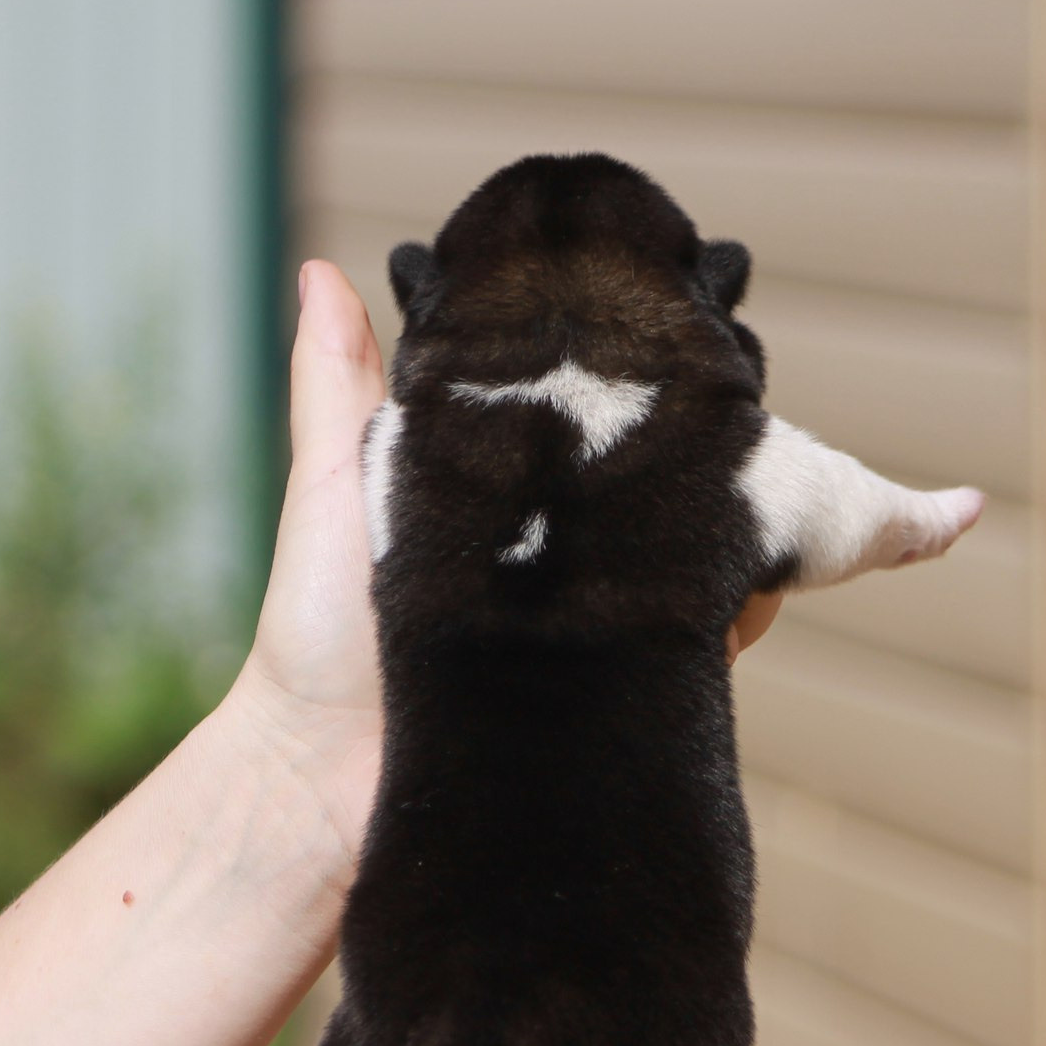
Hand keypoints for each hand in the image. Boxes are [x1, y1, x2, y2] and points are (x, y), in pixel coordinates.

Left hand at [227, 260, 786, 865]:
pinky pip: (707, 655)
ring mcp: (607, 632)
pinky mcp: (633, 700)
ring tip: (718, 521)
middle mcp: (575, 561)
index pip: (611, 432)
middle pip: (682, 496)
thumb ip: (341, 385)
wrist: (318, 776)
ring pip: (714, 569)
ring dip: (729, 545)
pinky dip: (729, 624)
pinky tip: (725, 604)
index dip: (654, 395)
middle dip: (714, 466)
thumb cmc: (316, 632)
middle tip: (721, 439)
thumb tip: (319, 269)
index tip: (687, 348)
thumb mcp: (337, 484)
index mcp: (519, 499)